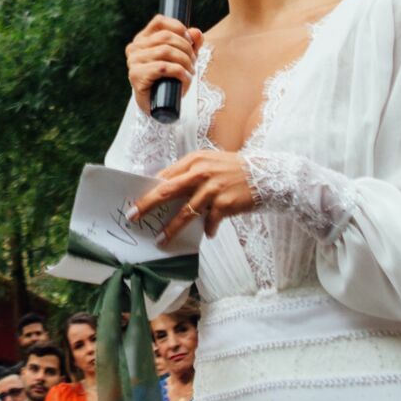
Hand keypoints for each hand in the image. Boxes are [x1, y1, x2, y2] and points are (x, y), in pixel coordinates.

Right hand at [126, 15, 204, 114]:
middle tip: (194, 61)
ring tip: (191, 71)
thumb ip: (191, 44)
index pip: (159, 21)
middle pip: (165, 37)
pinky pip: (162, 67)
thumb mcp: (183, 59)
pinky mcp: (136, 76)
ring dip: (185, 61)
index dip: (178, 27)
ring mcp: (133, 62)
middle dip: (186, 48)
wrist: (160, 107)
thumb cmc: (170, 80)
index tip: (191, 41)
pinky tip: (186, 79)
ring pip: (165, 51)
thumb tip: (196, 33)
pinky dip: (179, 72)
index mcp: (142, 39)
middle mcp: (134, 48)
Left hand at [128, 149, 257, 242]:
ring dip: (172, 228)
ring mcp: (213, 189)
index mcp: (194, 161)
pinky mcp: (225, 203)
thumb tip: (165, 189)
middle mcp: (201, 173)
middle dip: (147, 205)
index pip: (164, 177)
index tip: (134, 202)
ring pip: (185, 212)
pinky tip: (208, 233)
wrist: (266, 175)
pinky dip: (207, 229)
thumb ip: (189, 174)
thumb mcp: (209, 163)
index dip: (148, 190)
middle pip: (167, 191)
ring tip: (161, 240)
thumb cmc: (233, 169)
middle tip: (133, 217)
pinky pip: (210, 221)